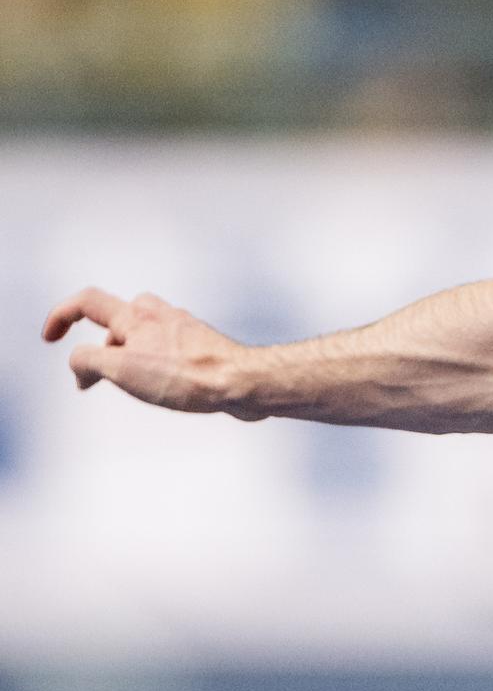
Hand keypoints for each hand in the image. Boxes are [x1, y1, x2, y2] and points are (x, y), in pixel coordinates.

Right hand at [42, 288, 256, 417]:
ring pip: (146, 336)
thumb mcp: (120, 369)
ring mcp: (185, 330)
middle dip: (103, 346)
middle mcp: (161, 316)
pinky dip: (158, 366)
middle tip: (106, 376)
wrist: (243, 384)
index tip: (50, 338)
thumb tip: (80, 367)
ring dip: (132, 358)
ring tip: (142, 387)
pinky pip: (170, 351)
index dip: (60, 316)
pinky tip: (170, 389)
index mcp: (136, 316)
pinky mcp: (203, 348)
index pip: (87, 302)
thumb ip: (87, 361)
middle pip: (118, 318)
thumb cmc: (186, 375)